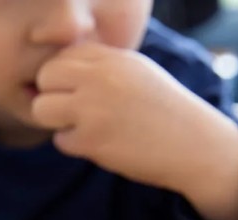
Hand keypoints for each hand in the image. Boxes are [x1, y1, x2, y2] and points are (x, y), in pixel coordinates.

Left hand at [32, 42, 237, 219]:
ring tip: (82, 126)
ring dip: (56, 121)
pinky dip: (75, 145)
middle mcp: (102, 78)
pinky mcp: (92, 139)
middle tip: (72, 111)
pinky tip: (101, 143)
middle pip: (45, 77)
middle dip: (51, 95)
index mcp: (114, 58)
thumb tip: (55, 72)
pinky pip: (60, 140)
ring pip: (42, 108)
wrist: (195, 145)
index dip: (63, 77)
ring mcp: (94, 108)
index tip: (79, 93)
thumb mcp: (135, 73)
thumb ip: (99, 67)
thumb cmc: (162, 110)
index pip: (63, 56)